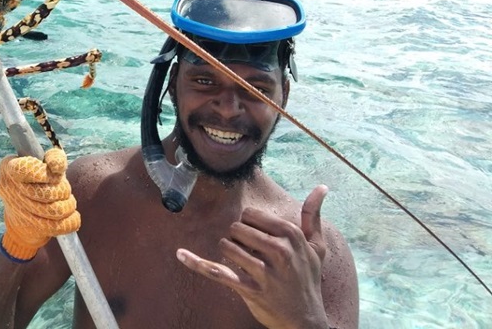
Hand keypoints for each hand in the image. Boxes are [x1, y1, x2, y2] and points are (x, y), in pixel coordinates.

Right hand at [0, 147, 80, 261]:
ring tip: (69, 203)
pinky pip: (58, 226)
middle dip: (63, 190)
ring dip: (68, 205)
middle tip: (65, 190)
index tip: (57, 172)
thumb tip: (57, 165)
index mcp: (9, 168)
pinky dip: (71, 221)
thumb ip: (54, 157)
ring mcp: (18, 210)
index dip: (46, 172)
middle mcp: (10, 189)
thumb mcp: (44, 163)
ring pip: (54, 210)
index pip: (26, 169)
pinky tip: (72, 215)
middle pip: (46, 192)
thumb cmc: (37, 181)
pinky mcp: (29, 228)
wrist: (21, 213)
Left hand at [176, 185, 330, 328]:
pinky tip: (180, 254)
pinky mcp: (249, 290)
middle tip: (254, 255)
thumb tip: (322, 187)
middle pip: (237, 228)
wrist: (306, 321)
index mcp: (292, 235)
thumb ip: (313, 216)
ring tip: (247, 266)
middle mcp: (279, 251)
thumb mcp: (316, 247)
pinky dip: (196, 262)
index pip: (251, 215)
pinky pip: (217, 271)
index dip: (251, 226)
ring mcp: (264, 272)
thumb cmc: (308, 279)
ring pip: (227, 246)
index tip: (261, 240)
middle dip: (239, 240)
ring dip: (231, 255)